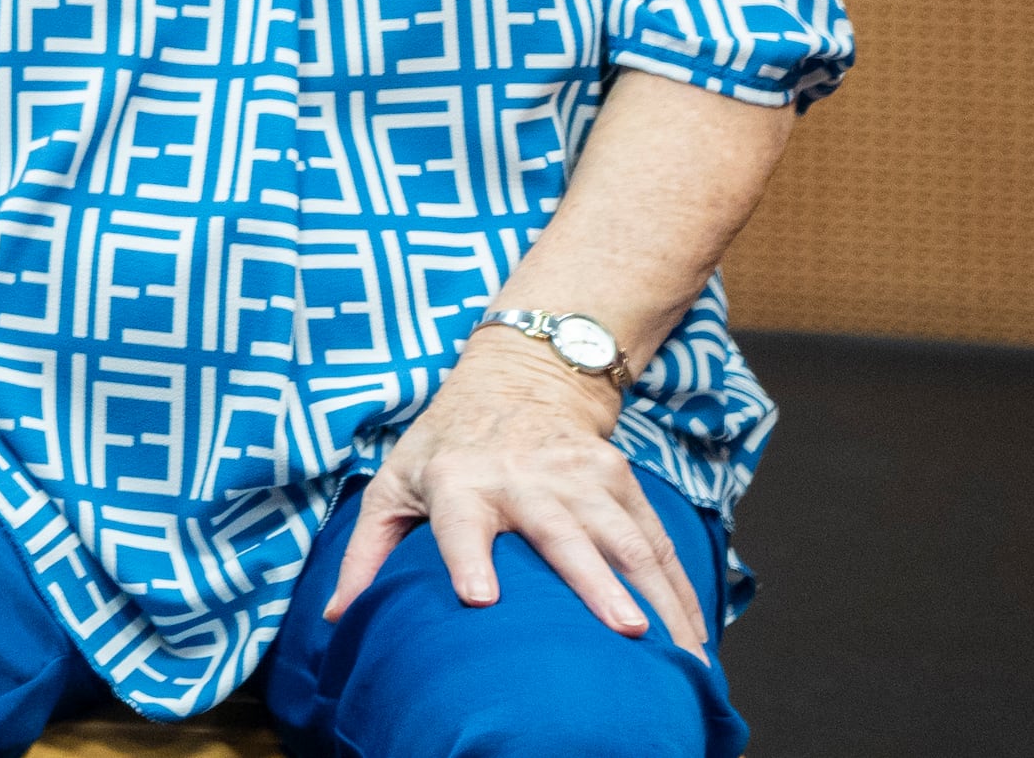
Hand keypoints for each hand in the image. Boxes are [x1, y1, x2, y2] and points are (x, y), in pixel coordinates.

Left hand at [328, 332, 704, 650]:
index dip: (466, 557)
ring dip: (659, 599)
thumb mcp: (394, 483)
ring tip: (683, 657)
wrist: (515, 376)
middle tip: (627, 633)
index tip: (478, 598)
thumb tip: (336, 618)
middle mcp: (522, 477)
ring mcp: (579, 475)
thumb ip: (367, 552)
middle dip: (597, 584)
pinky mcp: (619, 479)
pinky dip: (681, 592)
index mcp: (457, 481)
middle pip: (564, 535)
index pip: (460, 522)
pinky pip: (658, 543)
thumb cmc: (444, 445)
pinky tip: (697, 638)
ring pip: (628, 541)